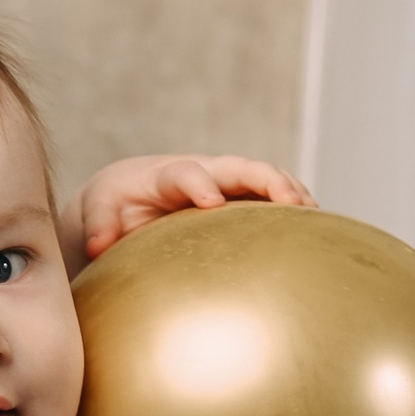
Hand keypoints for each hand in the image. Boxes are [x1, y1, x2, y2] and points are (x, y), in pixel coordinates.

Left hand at [61, 154, 314, 272]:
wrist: (131, 194)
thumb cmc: (114, 206)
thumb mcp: (99, 212)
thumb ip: (98, 225)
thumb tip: (99, 247)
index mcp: (166, 176)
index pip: (185, 173)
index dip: (199, 183)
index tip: (212, 202)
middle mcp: (203, 172)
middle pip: (241, 168)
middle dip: (267, 180)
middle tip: (291, 202)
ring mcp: (227, 183)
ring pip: (264, 180)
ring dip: (290, 192)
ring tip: (314, 214)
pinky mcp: (241, 200)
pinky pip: (272, 200)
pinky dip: (293, 209)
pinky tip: (316, 230)